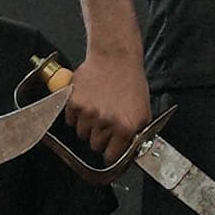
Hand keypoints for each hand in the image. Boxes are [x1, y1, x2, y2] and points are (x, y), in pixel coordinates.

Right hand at [55, 45, 152, 165]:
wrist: (115, 58)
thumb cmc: (131, 82)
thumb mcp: (143, 111)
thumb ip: (137, 134)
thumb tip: (131, 151)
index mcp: (125, 127)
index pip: (111, 156)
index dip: (111, 152)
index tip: (110, 149)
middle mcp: (105, 122)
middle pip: (95, 146)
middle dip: (100, 138)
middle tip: (105, 123)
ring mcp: (88, 113)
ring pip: (82, 134)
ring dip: (88, 126)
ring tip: (97, 110)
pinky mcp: (74, 103)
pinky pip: (70, 120)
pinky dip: (76, 115)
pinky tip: (87, 103)